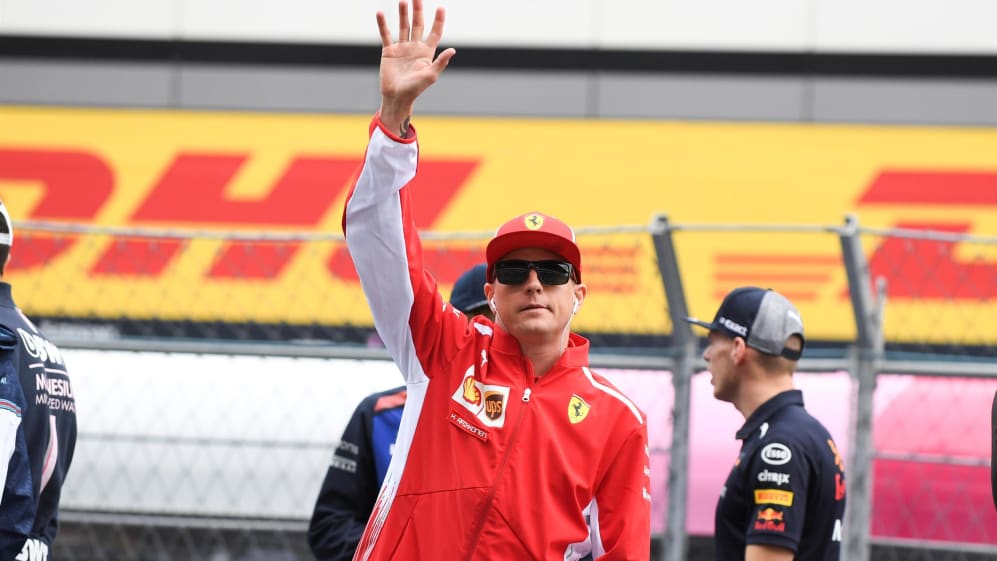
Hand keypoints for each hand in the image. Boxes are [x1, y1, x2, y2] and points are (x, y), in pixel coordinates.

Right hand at [376, 0, 455, 136]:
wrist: (397, 97)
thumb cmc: (415, 90)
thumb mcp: (430, 76)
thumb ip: (440, 62)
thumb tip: (453, 50)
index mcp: (426, 53)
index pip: (434, 33)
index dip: (438, 21)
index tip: (441, 7)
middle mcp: (415, 48)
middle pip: (418, 25)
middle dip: (418, 11)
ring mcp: (402, 48)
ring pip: (403, 27)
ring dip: (403, 14)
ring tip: (403, 1)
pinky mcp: (389, 51)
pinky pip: (386, 35)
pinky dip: (383, 24)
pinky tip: (380, 13)